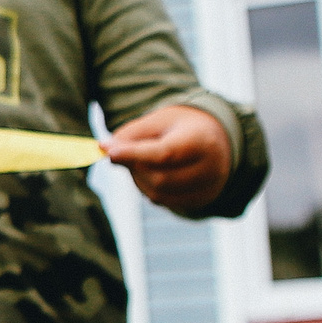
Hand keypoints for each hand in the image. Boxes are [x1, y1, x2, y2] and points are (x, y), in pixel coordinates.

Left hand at [105, 104, 231, 213]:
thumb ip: (133, 134)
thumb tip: (106, 149)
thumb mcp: (159, 120)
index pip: (165, 153)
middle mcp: (211, 168)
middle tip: (123, 152)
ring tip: (141, 160)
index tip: (109, 152)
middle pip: (159, 178)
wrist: (215, 140)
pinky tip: (152, 172)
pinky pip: (162, 202)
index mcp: (203, 141)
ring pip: (158, 194)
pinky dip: (148, 188)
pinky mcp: (199, 202)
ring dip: (138, 179)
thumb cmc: (181, 127)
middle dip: (134, 166)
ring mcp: (208, 189)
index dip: (134, 155)